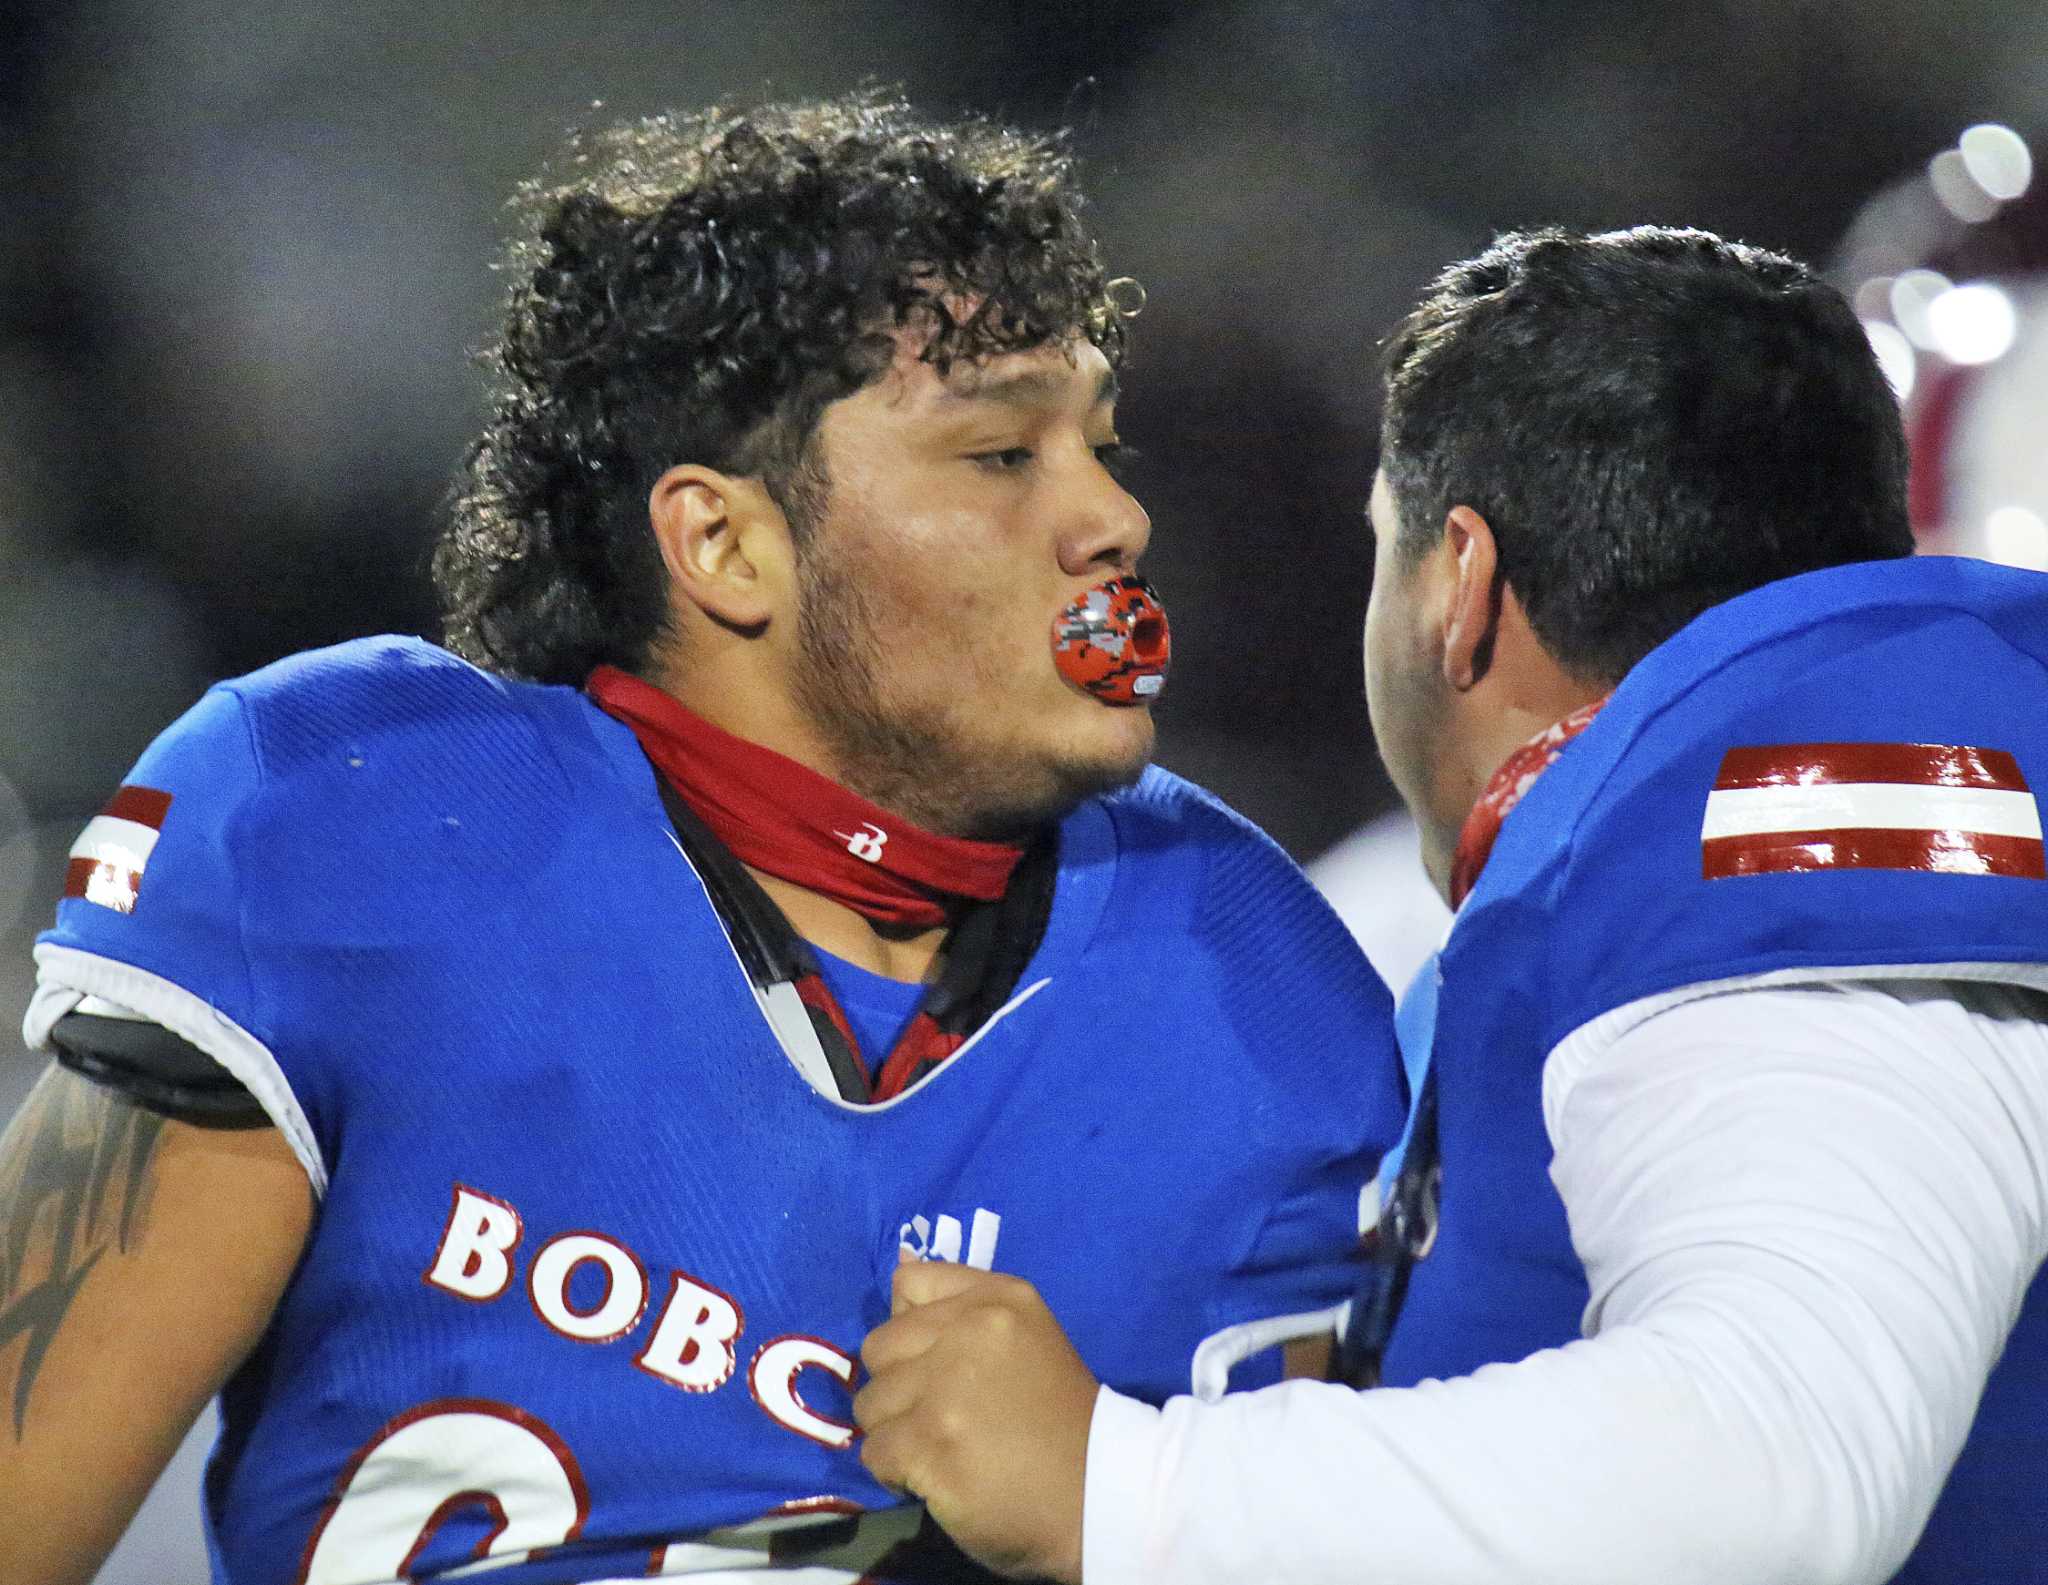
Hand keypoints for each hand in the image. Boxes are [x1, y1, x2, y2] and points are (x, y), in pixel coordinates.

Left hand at [856, 1261, 1098, 1582]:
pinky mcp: (930, 1443)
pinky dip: (897, 1472)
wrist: (1100, 1493)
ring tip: (941, 1449)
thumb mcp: (1024, 1336)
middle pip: (879, 1348)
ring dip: (896, 1433)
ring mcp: (947, 1389)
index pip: (910, 1285)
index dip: (911, 1332)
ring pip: (870, 1404)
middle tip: (939, 1418)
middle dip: (898, 1388)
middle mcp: (970, 1330)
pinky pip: (875, 1452)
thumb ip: (961, 1307)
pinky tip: (939, 1477)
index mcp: (998, 1299)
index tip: (937, 1364)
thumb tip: (898, 1267)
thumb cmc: (1058, 1418)